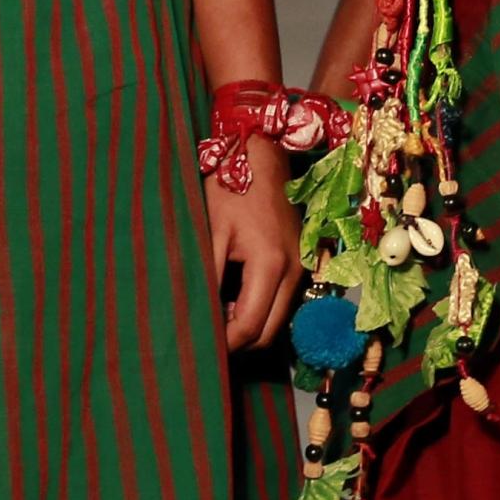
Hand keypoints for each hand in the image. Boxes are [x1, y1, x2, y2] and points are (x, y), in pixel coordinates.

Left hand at [207, 139, 300, 353]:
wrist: (261, 153)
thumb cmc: (230, 186)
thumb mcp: (211, 231)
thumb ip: (209, 277)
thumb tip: (198, 317)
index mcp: (271, 265)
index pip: (251, 326)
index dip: (225, 343)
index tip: (199, 347)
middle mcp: (295, 272)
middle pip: (270, 333)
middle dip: (240, 343)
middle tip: (206, 339)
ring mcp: (302, 267)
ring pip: (278, 320)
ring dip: (250, 326)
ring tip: (215, 318)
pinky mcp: (301, 261)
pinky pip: (283, 301)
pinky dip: (260, 309)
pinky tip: (233, 299)